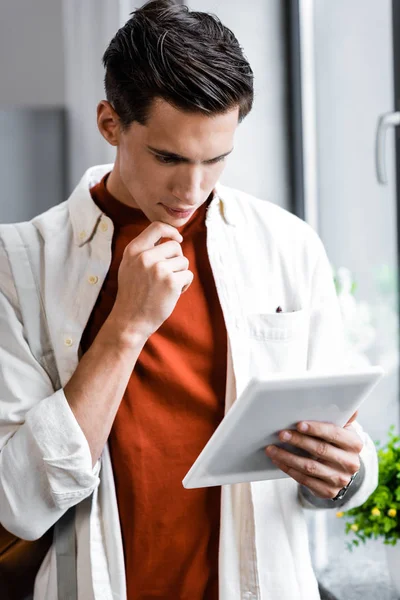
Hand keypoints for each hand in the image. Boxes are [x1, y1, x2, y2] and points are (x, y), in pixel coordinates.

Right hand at [109, 221, 192, 341]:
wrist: (130, 320)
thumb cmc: (133, 294)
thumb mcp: (129, 266)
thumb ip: (143, 250)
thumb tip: (170, 237)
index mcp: (133, 250)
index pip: (156, 227)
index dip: (171, 231)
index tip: (177, 239)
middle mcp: (145, 257)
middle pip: (175, 246)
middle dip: (177, 260)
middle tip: (169, 275)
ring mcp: (158, 269)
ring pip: (183, 261)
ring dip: (180, 274)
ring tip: (167, 287)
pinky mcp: (171, 282)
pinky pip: (188, 275)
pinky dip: (185, 285)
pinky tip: (173, 294)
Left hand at [265, 411, 362, 498]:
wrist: (341, 470)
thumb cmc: (336, 442)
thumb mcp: (342, 428)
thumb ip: (342, 416)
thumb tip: (346, 404)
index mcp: (354, 444)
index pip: (334, 434)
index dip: (316, 429)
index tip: (299, 424)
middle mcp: (350, 463)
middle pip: (320, 449)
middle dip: (298, 440)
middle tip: (281, 434)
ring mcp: (339, 479)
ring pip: (309, 467)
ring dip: (287, 456)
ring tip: (272, 448)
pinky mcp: (328, 491)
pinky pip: (304, 480)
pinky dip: (288, 469)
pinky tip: (277, 460)